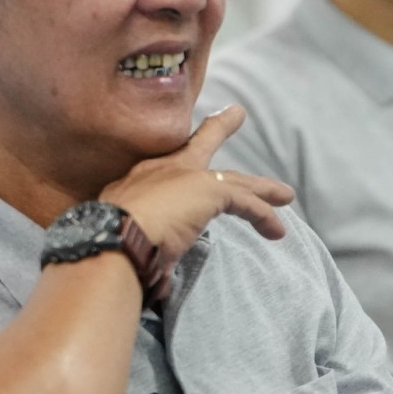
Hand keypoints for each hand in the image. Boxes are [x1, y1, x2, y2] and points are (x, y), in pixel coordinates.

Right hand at [98, 106, 295, 275]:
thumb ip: (142, 247)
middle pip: (199, 146)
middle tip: (236, 115)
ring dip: (261, 189)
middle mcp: (164, 171)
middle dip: (218, 129)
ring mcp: (188, 177)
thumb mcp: (120, 237)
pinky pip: (246, 203)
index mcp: (140, 179)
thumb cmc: (108, 241)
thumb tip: (155, 279)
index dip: (176, 157)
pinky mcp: (211, 192)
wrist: (115, 236)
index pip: (163, 164)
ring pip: (234, 180)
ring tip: (284, 195)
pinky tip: (276, 229)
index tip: (188, 147)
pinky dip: (263, 215)